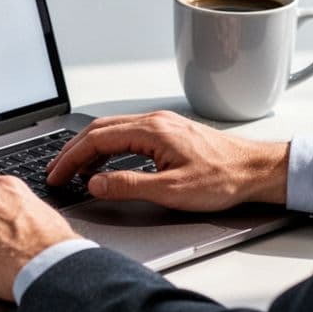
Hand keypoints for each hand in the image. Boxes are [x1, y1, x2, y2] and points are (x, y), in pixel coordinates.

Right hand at [45, 111, 288, 211]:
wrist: (256, 171)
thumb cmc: (223, 179)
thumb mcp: (172, 190)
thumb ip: (129, 186)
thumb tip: (95, 183)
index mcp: (152, 130)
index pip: (96, 139)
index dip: (71, 158)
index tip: (56, 175)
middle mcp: (154, 121)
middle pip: (99, 130)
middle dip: (72, 151)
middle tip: (56, 172)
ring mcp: (161, 124)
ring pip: (112, 131)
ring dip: (89, 150)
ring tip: (74, 172)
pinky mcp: (168, 133)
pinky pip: (126, 135)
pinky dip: (107, 149)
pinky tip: (106, 166)